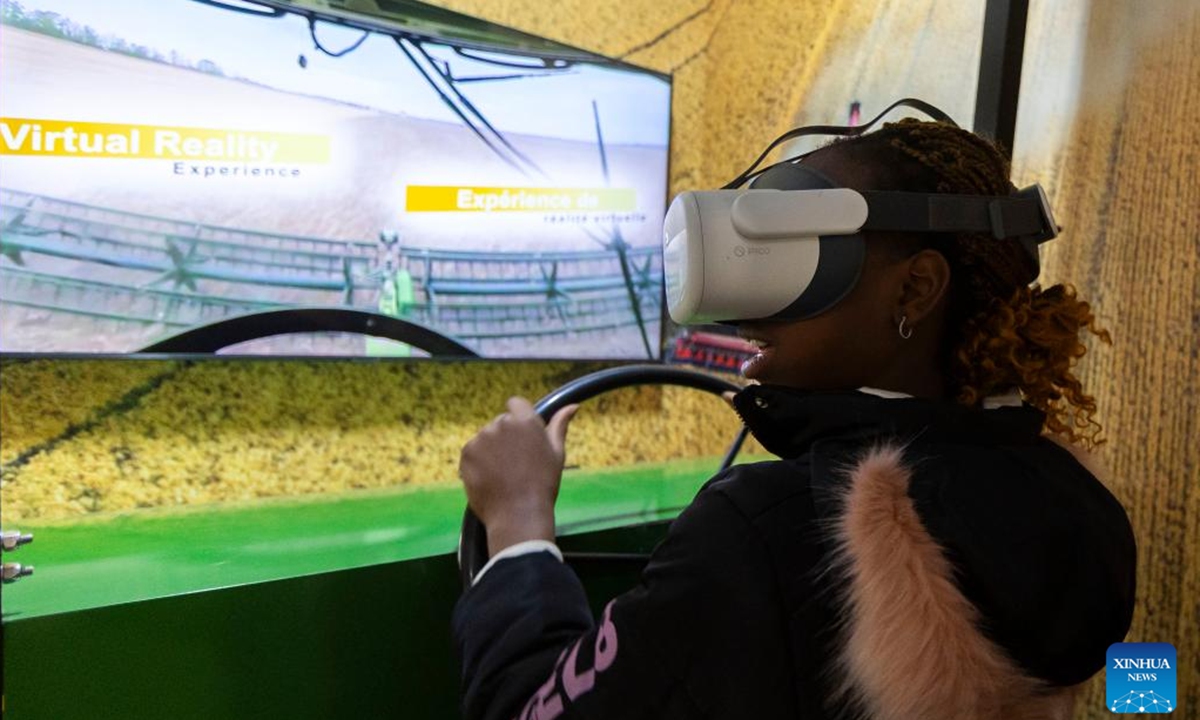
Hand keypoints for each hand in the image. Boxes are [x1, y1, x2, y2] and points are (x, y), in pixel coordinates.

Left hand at [459, 397, 578, 555]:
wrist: (518, 514)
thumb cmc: (543, 484)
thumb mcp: (557, 453)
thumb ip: (560, 425)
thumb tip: (573, 405)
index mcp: (525, 421)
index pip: (516, 403)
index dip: (518, 417)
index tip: (522, 437)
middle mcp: (501, 424)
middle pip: (500, 422)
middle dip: (506, 436)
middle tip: (515, 462)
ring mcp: (481, 438)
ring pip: (486, 437)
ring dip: (491, 448)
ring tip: (502, 473)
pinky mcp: (467, 453)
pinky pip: (472, 450)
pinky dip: (478, 461)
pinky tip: (490, 477)